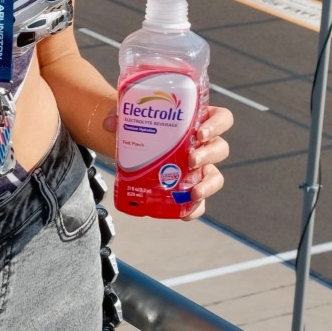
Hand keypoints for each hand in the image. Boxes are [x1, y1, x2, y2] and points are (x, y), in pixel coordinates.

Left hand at [98, 101, 232, 219]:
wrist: (133, 142)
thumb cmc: (142, 123)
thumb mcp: (133, 116)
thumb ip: (122, 116)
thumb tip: (109, 124)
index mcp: (199, 120)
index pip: (222, 119)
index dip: (217, 125)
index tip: (200, 133)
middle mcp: (204, 145)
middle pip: (220, 148)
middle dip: (209, 155)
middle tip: (191, 160)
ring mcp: (200, 168)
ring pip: (216, 177)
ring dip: (208, 185)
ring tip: (193, 192)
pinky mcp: (190, 188)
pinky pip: (200, 202)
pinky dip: (196, 209)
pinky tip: (185, 214)